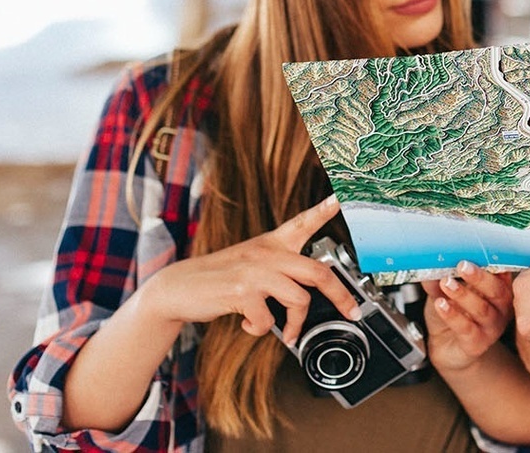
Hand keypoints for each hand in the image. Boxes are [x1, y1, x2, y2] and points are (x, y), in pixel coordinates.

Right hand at [139, 196, 357, 344]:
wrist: (177, 288)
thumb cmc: (218, 279)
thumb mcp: (250, 265)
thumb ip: (278, 272)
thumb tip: (306, 297)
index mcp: (271, 244)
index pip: (303, 222)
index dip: (325, 209)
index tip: (343, 196)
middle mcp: (267, 254)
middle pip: (319, 272)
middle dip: (341, 296)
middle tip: (352, 312)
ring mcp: (255, 271)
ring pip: (299, 299)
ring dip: (295, 323)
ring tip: (286, 332)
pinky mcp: (242, 291)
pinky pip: (269, 319)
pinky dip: (261, 330)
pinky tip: (249, 325)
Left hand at [421, 262, 514, 372]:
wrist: (446, 345)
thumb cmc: (454, 313)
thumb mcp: (445, 289)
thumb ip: (440, 276)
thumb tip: (432, 261)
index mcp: (498, 289)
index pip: (502, 273)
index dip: (491, 263)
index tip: (475, 252)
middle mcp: (500, 308)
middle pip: (497, 291)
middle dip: (479, 277)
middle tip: (462, 265)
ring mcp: (491, 327)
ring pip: (481, 309)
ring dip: (463, 294)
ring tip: (446, 283)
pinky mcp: (478, 343)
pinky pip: (467, 329)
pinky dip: (453, 315)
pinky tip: (441, 305)